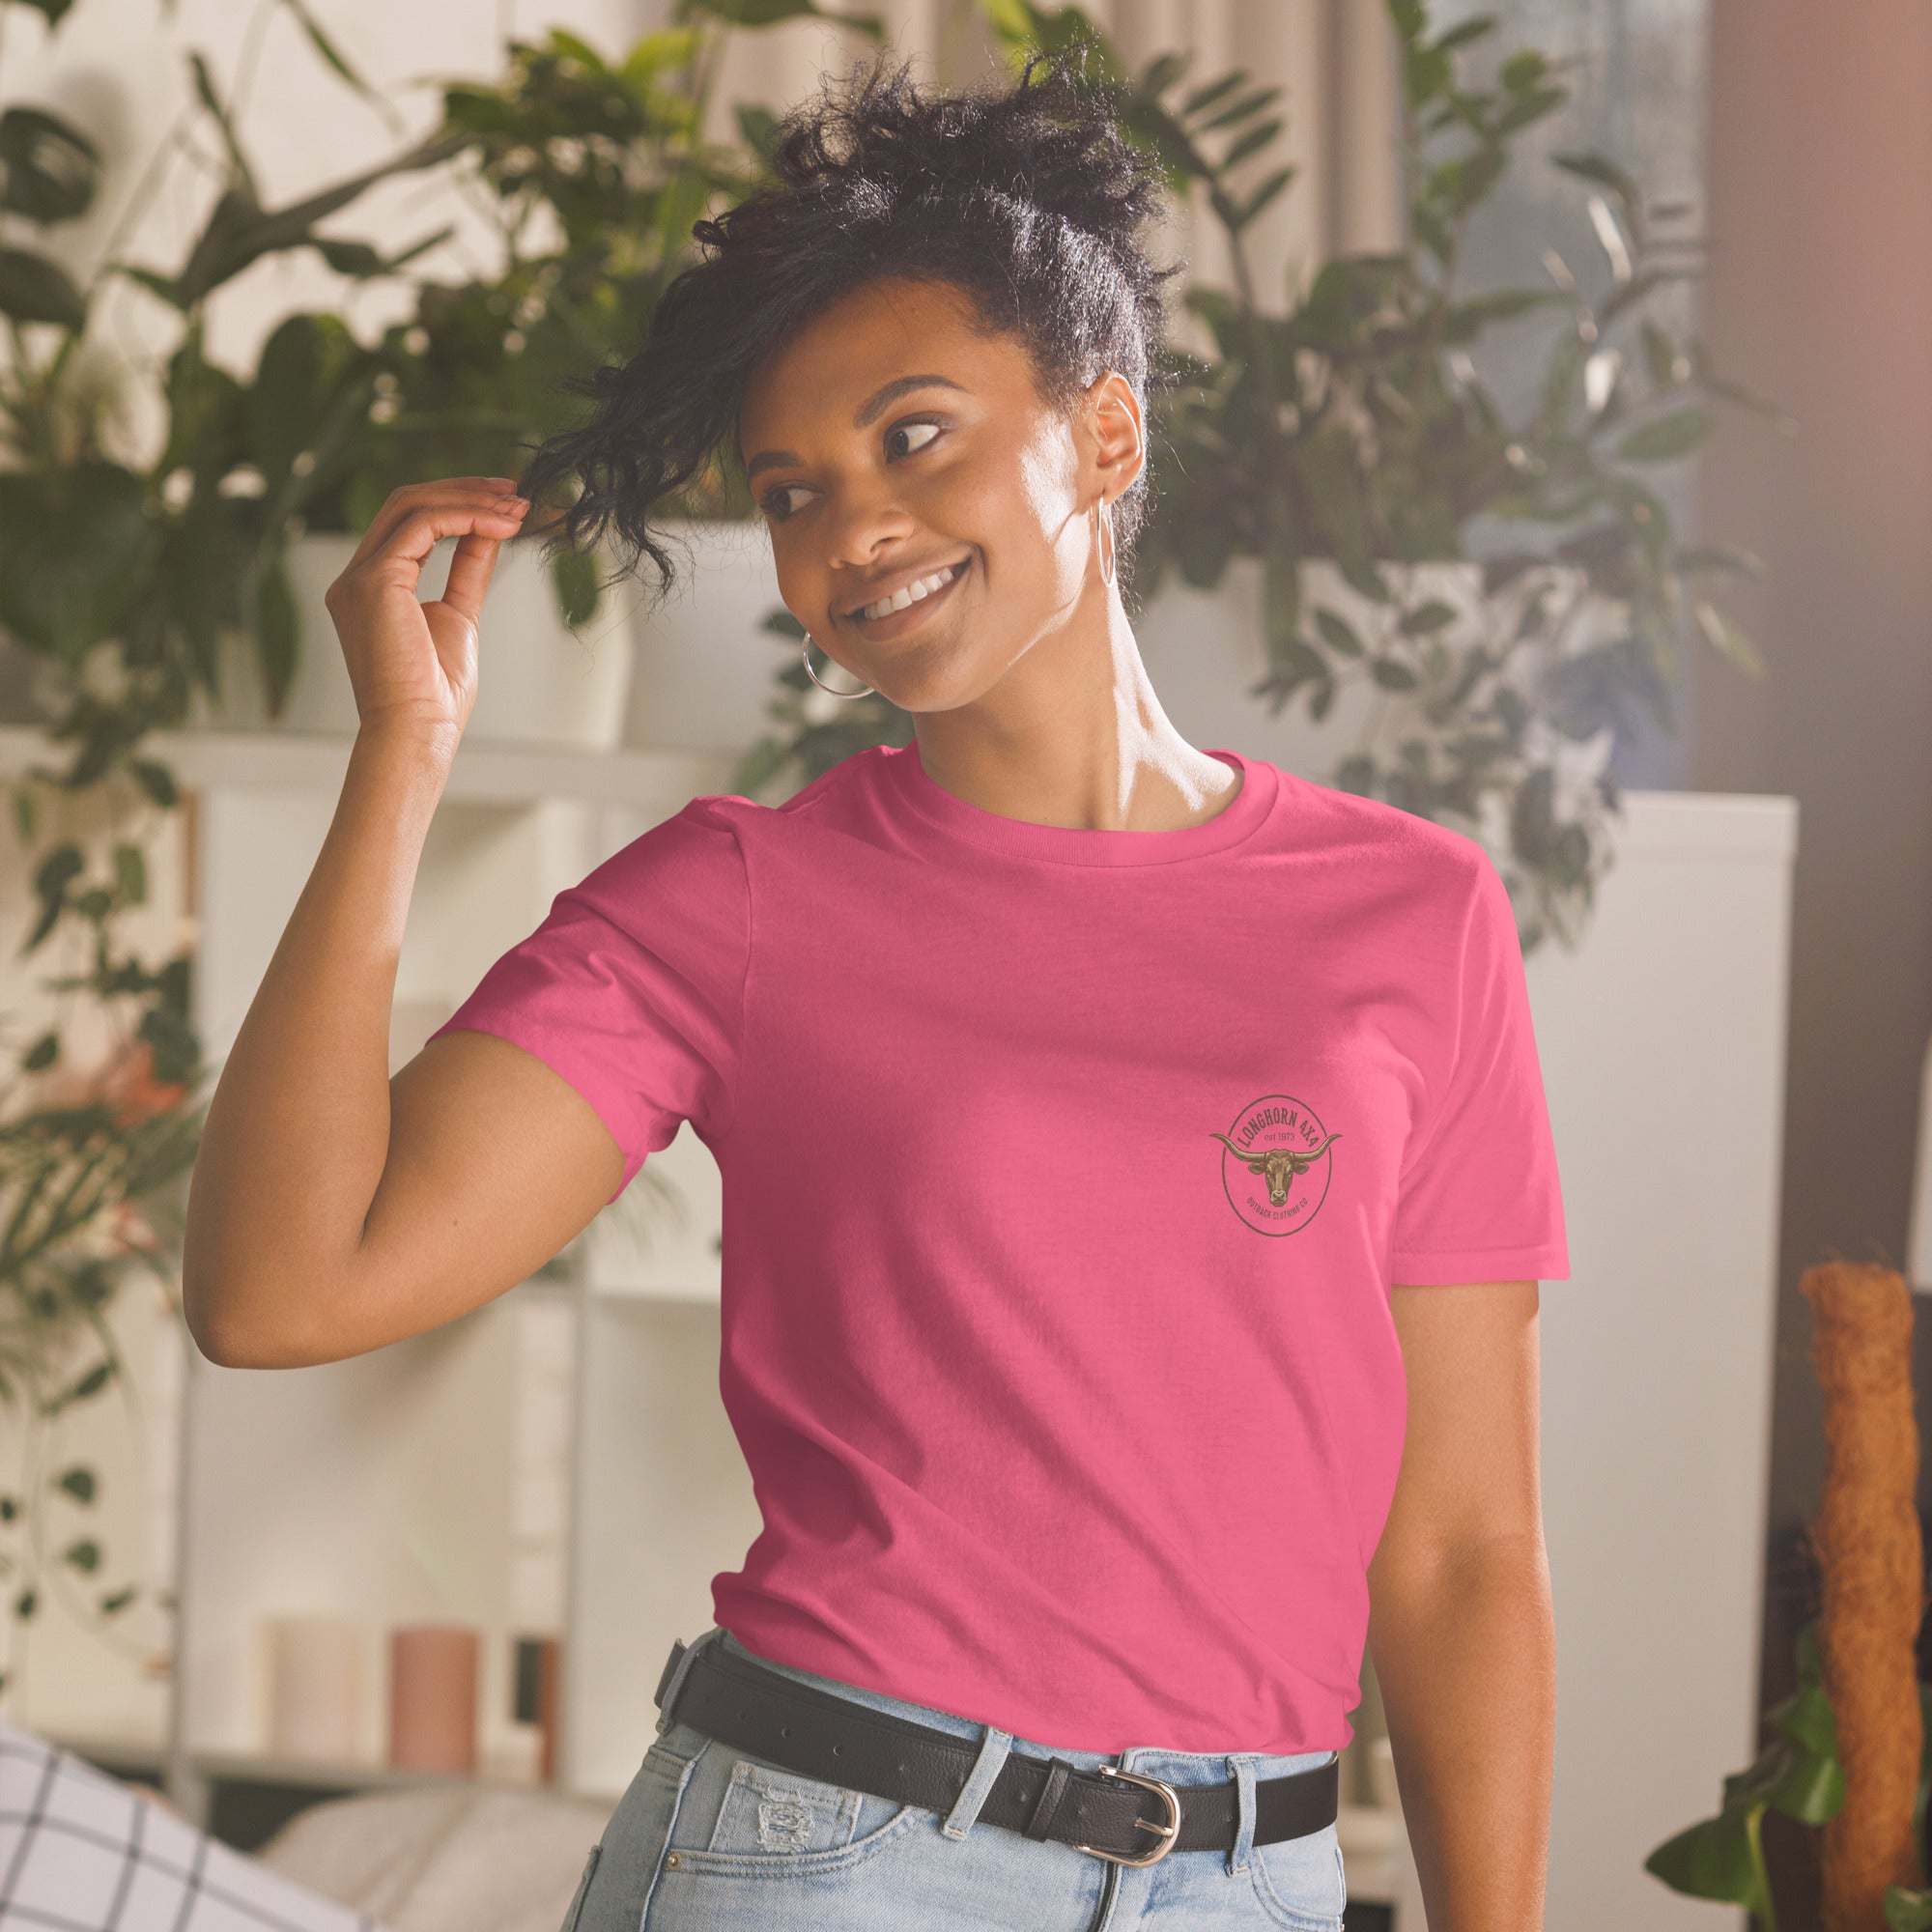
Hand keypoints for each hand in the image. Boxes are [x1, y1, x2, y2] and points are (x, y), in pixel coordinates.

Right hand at [322, 476, 530, 743]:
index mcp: (371, 587)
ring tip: (516, 506)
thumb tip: (490, 530)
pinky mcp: (373, 580)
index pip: (409, 523)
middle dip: (464, 491)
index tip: (505, 503)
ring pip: (412, 506)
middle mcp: (355, 577)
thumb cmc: (435, 694)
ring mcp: (358, 576)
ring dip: (470, 500)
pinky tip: (502, 525)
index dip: (458, 504)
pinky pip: (422, 525)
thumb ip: (467, 570)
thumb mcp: (459, 616)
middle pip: (406, 504)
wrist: (417, 731)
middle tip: (515, 491)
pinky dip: (466, 517)